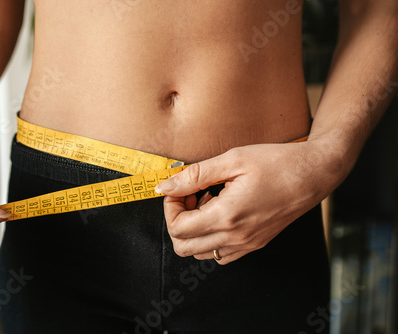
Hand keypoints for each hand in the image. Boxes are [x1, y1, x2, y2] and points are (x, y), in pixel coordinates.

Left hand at [156, 140, 341, 264]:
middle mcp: (235, 237)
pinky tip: (220, 213)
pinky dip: (210, 238)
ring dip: (193, 229)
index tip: (180, 187)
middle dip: (176, 219)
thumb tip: (164, 186)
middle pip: (183, 246)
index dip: (170, 206)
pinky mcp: (254, 244)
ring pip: (199, 253)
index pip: (178, 227)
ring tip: (206, 202)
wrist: (314, 174)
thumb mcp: (232, 160)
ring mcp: (246, 245)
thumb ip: (194, 175)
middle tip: (190, 195)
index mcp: (227, 216)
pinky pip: (220, 254)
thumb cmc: (276, 162)